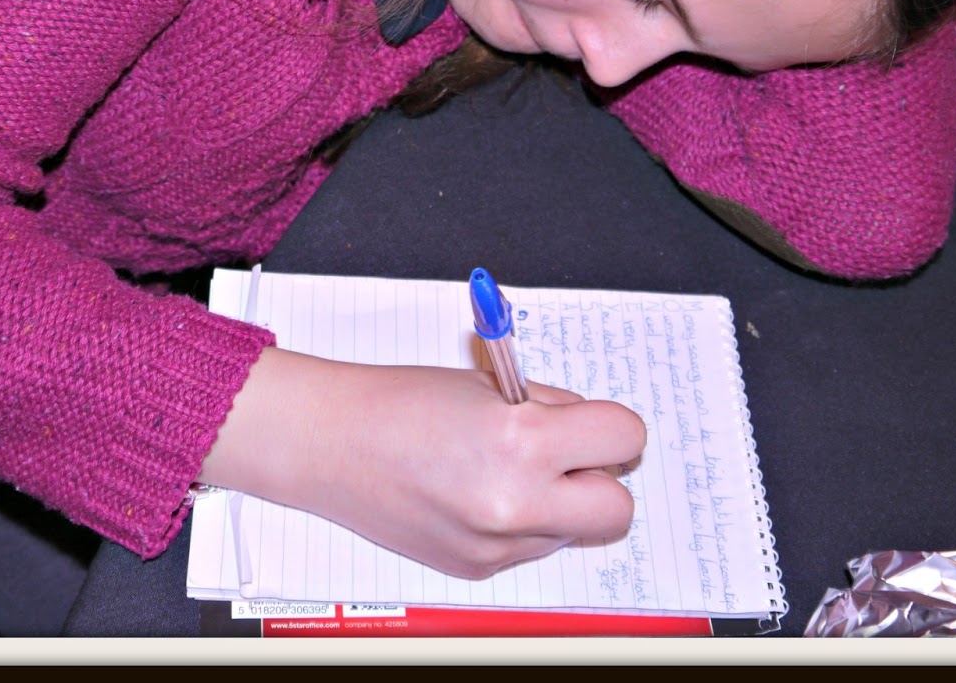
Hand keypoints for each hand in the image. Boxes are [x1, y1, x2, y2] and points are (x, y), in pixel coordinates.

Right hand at [200, 347, 645, 579]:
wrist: (330, 443)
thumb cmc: (400, 403)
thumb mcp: (491, 386)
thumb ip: (552, 408)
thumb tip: (593, 433)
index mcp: (522, 439)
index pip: (624, 439)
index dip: (612, 428)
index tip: (597, 427)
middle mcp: (516, 501)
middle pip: (618, 509)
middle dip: (602, 480)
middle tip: (569, 457)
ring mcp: (497, 544)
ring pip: (574, 532)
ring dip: (560, 504)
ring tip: (506, 471)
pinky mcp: (478, 568)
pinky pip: (530, 548)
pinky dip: (519, 524)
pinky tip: (475, 493)